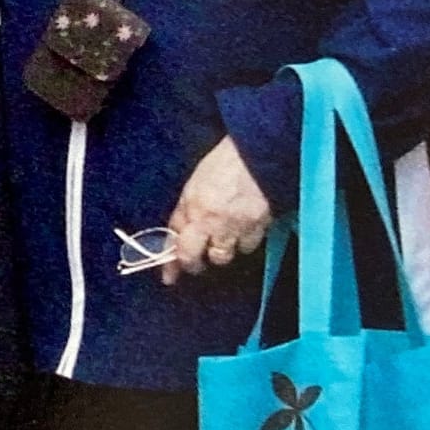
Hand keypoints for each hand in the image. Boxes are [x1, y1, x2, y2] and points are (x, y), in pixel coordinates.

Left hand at [161, 138, 271, 285]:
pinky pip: (248, 246)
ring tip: (226, 239)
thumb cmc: (228, 161)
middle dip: (193, 264)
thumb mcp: (197, 182)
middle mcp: (210, 220)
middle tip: (198, 262)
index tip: (168, 277)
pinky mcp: (258, 227)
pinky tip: (246, 231)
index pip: (174, 240)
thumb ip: (187, 210)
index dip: (171, 261)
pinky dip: (246, 242)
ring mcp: (234, 226)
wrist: (260, 152)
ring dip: (222, 251)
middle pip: (194, 258)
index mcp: (192, 205)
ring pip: (223, 256)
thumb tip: (179, 233)